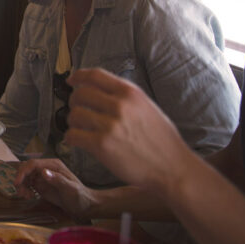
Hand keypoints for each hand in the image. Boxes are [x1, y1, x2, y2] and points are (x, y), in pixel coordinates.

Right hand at [15, 158, 95, 217]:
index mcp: (53, 165)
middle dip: (21, 179)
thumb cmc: (80, 197)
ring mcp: (42, 176)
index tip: (17, 183)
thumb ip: (58, 180)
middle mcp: (46, 168)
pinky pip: (27, 184)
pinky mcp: (40, 185)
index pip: (33, 164)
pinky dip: (25, 189)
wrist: (85, 206)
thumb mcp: (71, 189)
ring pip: (25, 176)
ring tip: (26, 196)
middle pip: (26, 168)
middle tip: (22, 193)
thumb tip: (43, 172)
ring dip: (22, 186)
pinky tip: (30, 196)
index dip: (23, 172)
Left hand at [65, 68, 195, 193]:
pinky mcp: (102, 145)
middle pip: (80, 94)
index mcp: (131, 93)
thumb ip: (125, 97)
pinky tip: (77, 141)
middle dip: (74, 102)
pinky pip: (73, 135)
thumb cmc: (162, 141)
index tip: (71, 80)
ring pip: (74, 115)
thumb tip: (100, 91)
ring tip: (79, 129)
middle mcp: (120, 106)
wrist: (173, 168)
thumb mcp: (147, 107)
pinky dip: (71, 138)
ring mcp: (110, 125)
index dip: (78, 76)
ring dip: (72, 122)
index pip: (95, 75)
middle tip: (76, 111)